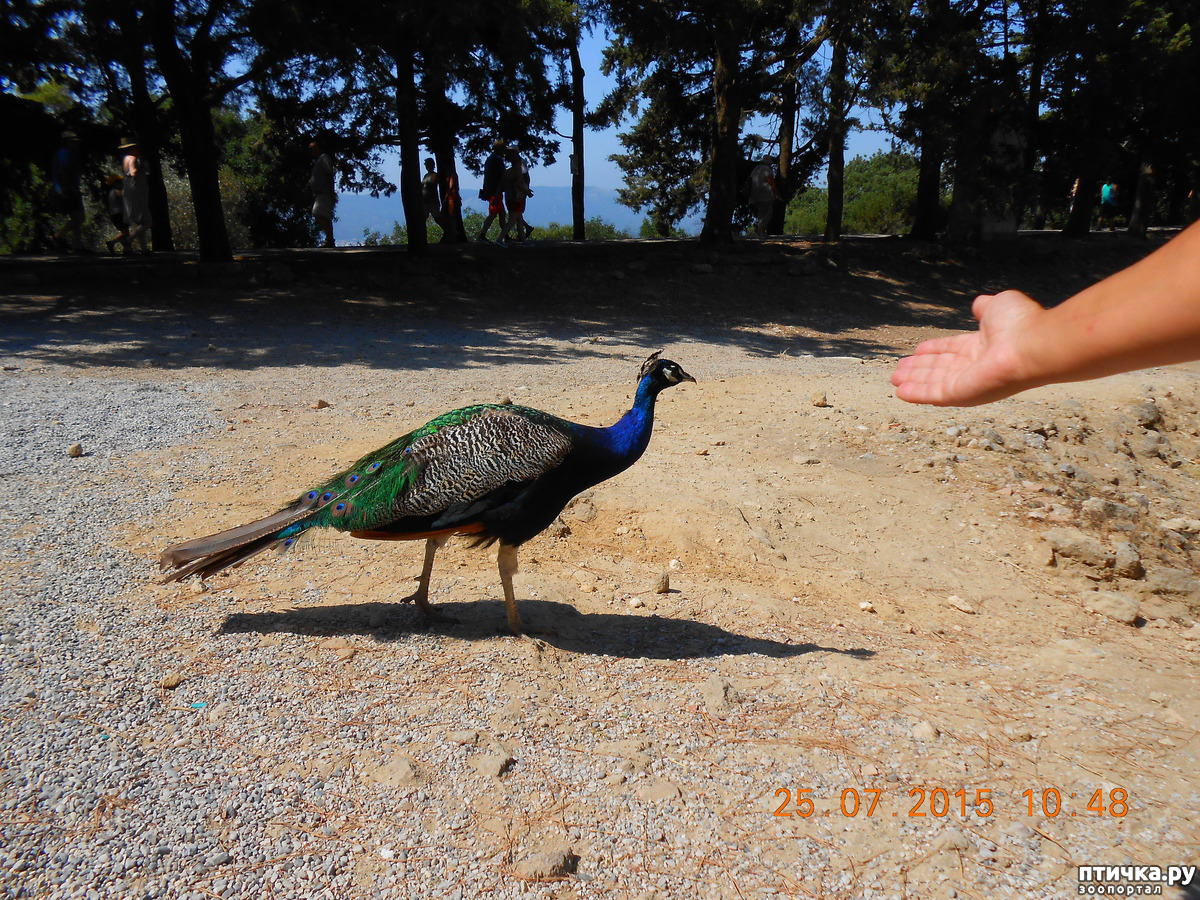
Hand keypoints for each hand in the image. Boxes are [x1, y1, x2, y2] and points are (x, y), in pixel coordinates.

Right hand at [891, 290, 1046, 405]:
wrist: (1032, 345)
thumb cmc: (1020, 324)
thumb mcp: (999, 305)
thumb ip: (985, 307)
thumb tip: (978, 303)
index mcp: (982, 347)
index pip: (952, 350)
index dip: (934, 349)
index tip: (918, 350)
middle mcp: (974, 366)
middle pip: (940, 368)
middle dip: (919, 368)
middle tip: (899, 369)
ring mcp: (968, 383)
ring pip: (933, 382)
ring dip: (913, 380)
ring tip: (894, 378)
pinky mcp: (961, 394)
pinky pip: (933, 394)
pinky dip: (916, 393)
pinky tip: (900, 392)